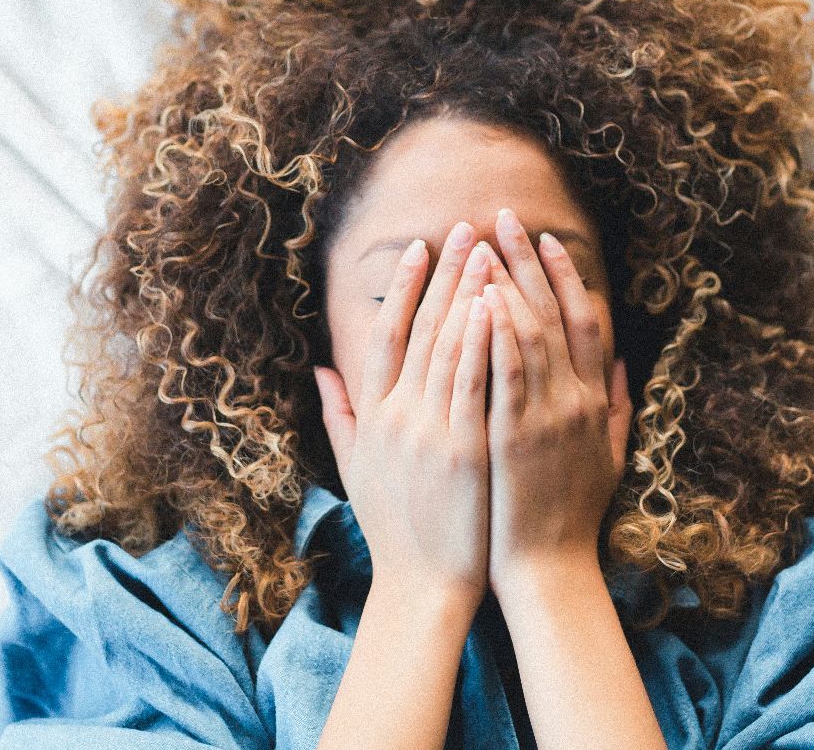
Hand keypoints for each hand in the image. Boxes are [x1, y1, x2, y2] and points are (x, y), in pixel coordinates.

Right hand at [314, 222, 495, 603]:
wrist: (422, 585)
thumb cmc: (396, 528)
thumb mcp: (356, 467)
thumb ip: (339, 414)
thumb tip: (320, 369)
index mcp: (374, 416)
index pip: (386, 335)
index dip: (403, 288)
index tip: (420, 247)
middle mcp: (397, 416)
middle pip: (421, 329)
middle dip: (445, 274)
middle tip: (465, 228)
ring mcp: (428, 431)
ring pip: (448, 347)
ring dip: (467, 293)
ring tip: (487, 249)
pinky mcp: (462, 449)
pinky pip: (472, 383)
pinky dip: (480, 341)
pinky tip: (494, 304)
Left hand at [479, 208, 629, 590]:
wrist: (550, 570)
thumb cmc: (571, 516)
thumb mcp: (610, 455)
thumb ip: (619, 405)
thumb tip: (625, 362)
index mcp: (595, 400)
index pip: (584, 321)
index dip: (564, 276)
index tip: (544, 238)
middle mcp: (576, 400)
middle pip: (553, 313)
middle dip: (526, 261)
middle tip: (502, 218)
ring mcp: (548, 417)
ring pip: (529, 334)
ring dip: (505, 283)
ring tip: (482, 243)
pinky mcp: (516, 438)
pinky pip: (507, 374)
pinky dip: (497, 334)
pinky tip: (482, 299)